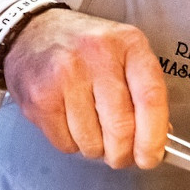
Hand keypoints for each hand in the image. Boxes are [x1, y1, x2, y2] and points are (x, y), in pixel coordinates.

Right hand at [2, 9, 169, 169]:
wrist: (31, 32)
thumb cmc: (83, 46)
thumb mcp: (123, 52)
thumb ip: (144, 90)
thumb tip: (158, 139)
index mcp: (128, 44)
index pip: (150, 98)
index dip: (154, 137)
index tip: (151, 157)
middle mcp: (97, 56)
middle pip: (121, 127)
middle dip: (123, 154)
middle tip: (121, 156)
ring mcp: (65, 76)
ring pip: (92, 142)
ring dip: (95, 149)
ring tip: (91, 128)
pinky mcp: (40, 97)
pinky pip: (66, 144)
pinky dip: (72, 144)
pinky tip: (70, 122)